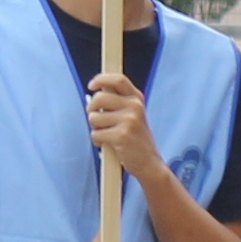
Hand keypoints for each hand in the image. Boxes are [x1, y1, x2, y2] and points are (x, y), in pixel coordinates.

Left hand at [82, 70, 161, 184]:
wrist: (149, 163)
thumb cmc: (136, 140)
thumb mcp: (133, 116)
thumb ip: (117, 103)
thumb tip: (93, 96)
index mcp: (137, 99)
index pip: (118, 79)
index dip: (102, 79)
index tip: (92, 85)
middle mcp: (135, 107)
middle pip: (100, 97)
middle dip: (91, 109)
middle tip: (96, 119)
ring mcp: (129, 121)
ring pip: (94, 118)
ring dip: (96, 128)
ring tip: (107, 135)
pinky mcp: (121, 136)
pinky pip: (96, 134)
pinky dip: (98, 141)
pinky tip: (108, 145)